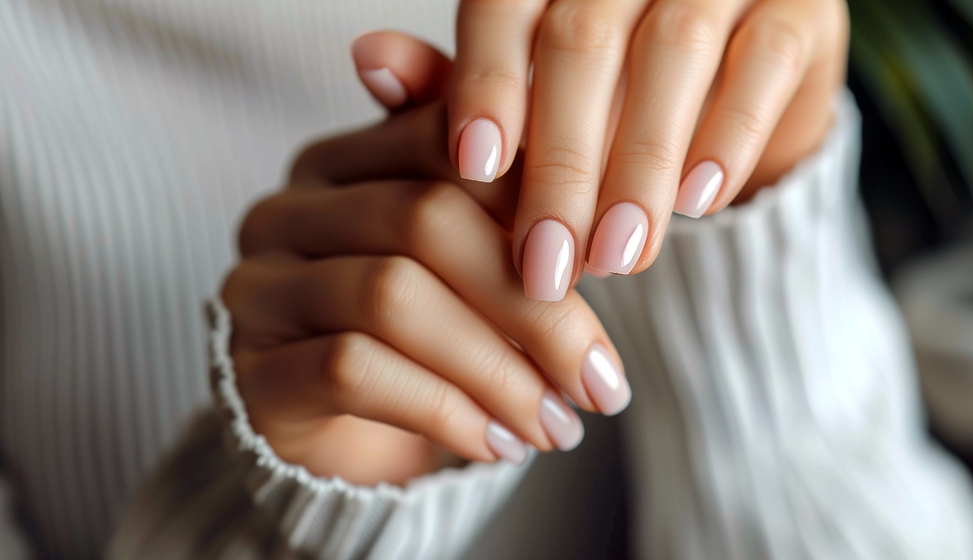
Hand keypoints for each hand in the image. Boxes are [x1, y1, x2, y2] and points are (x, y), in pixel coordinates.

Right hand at [222, 101, 629, 484]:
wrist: (343, 436)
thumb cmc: (422, 338)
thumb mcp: (469, 269)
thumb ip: (510, 216)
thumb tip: (605, 213)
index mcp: (345, 161)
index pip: (445, 142)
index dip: (533, 199)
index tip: (607, 269)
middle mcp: (290, 210)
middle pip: (425, 220)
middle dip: (532, 306)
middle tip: (600, 378)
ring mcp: (262, 288)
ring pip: (392, 298)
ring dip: (496, 370)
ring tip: (558, 424)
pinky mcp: (255, 369)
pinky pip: (355, 371)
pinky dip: (444, 410)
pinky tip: (498, 444)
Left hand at [447, 0, 847, 298]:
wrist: (732, 98)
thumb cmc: (608, 98)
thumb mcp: (529, 95)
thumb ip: (460, 82)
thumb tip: (367, 58)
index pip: (508, 4)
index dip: (487, 81)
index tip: (474, 168)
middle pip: (583, 38)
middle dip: (563, 161)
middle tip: (548, 262)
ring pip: (672, 53)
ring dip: (639, 167)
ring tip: (615, 257)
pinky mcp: (798, 9)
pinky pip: (762, 65)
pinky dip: (726, 138)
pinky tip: (696, 204)